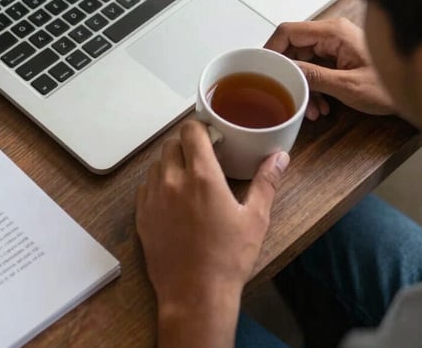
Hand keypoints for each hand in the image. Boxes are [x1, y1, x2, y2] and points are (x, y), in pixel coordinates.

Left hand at [136, 121, 289, 347]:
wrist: (195, 294)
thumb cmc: (228, 258)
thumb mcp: (255, 219)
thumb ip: (266, 182)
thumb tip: (280, 158)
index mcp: (202, 176)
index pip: (191, 131)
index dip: (200, 128)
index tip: (210, 135)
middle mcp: (172, 181)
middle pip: (172, 144)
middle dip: (186, 144)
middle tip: (202, 157)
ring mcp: (153, 198)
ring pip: (157, 164)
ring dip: (171, 163)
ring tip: (189, 178)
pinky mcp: (141, 214)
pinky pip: (146, 186)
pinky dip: (158, 184)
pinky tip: (173, 198)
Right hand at [265, 18, 394, 118]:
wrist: (417, 95)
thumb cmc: (391, 86)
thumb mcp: (347, 86)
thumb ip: (312, 76)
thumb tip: (285, 71)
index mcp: (334, 32)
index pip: (288, 32)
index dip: (270, 49)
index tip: (262, 69)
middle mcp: (333, 34)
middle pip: (293, 48)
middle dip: (289, 75)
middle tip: (289, 96)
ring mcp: (336, 45)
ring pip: (303, 62)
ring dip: (302, 86)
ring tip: (312, 109)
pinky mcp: (339, 57)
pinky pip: (315, 69)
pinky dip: (313, 88)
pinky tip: (322, 106)